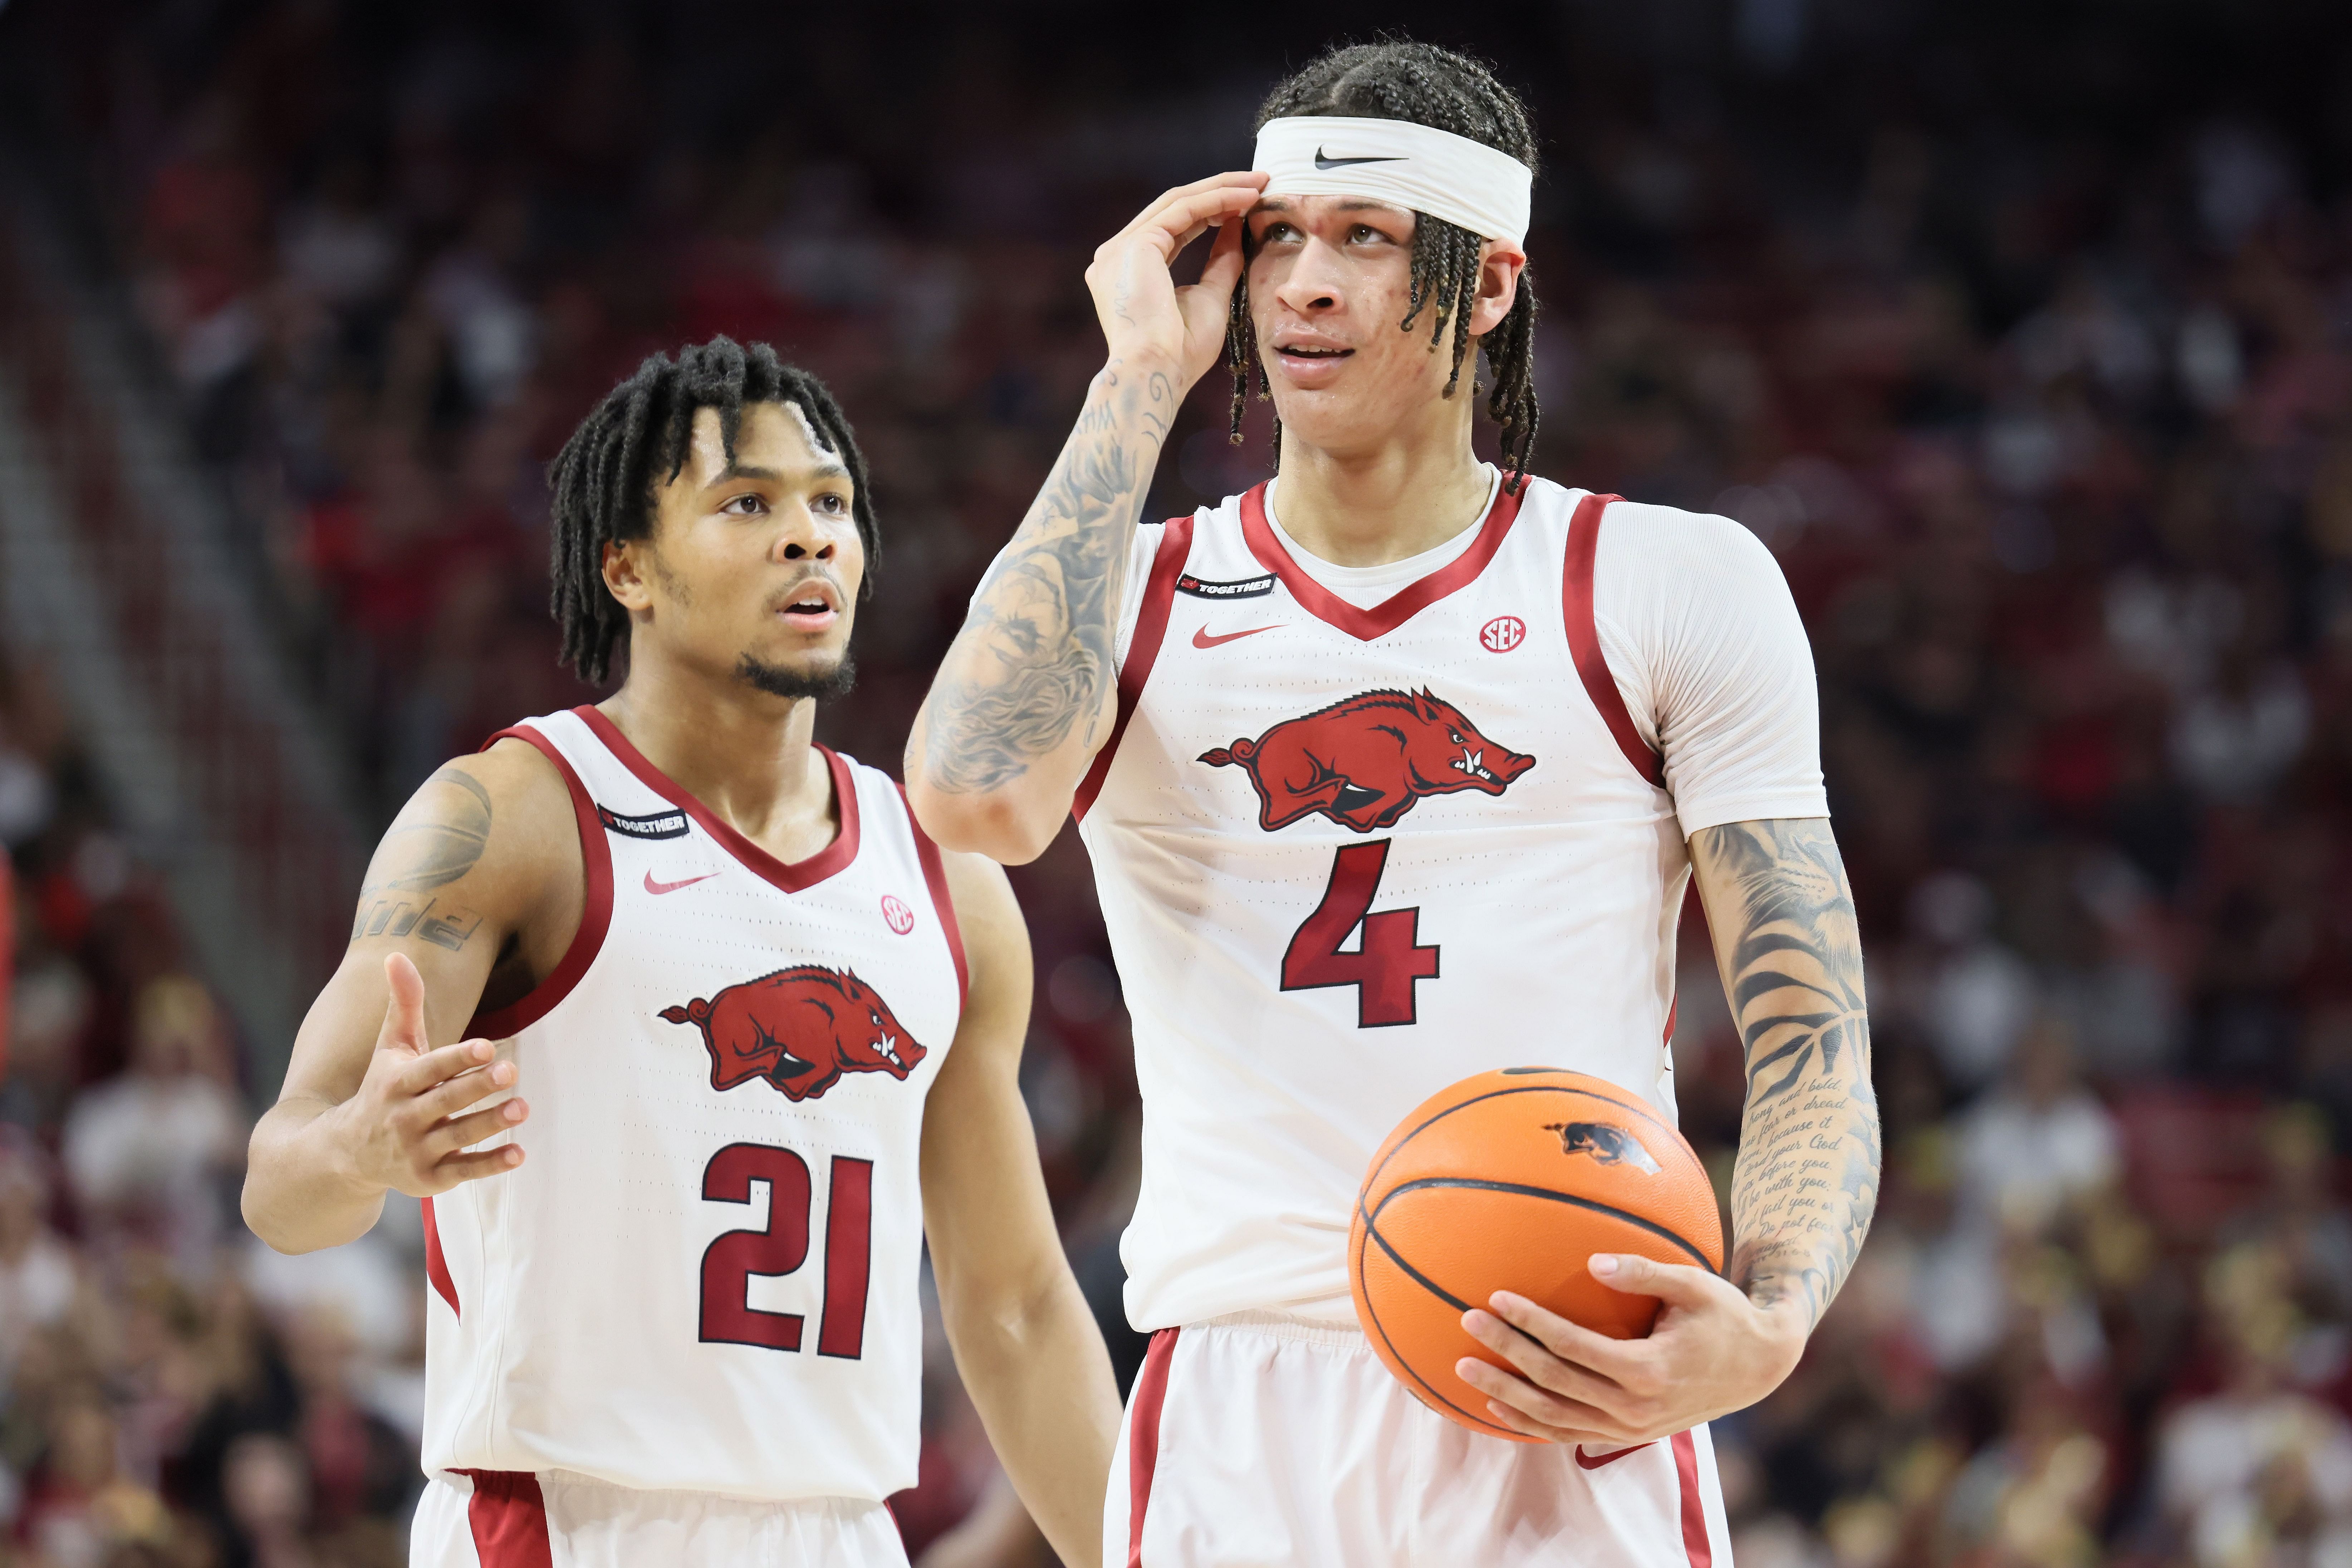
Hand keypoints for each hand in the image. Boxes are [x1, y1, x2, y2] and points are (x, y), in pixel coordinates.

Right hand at [327, 952, 527, 1198]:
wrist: (347, 1153)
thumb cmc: (381, 1088)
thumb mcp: (389, 1047)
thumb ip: (402, 1005)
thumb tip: (396, 955)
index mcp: (396, 1082)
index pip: (430, 1068)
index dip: (456, 1058)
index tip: (486, 1046)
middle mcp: (403, 1117)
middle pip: (446, 1101)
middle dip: (477, 1087)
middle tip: (511, 1071)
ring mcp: (416, 1150)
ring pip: (458, 1136)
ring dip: (490, 1123)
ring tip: (522, 1107)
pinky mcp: (430, 1179)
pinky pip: (464, 1171)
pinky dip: (490, 1164)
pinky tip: (519, 1154)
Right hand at [1083, 171, 1265, 390]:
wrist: (1157, 372)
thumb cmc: (1180, 351)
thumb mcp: (1210, 298)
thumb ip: (1221, 261)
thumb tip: (1236, 226)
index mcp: (1130, 270)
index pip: (1174, 227)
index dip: (1212, 211)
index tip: (1248, 205)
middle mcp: (1118, 255)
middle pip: (1174, 207)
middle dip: (1219, 191)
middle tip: (1259, 182)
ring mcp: (1120, 248)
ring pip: (1178, 202)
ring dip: (1221, 190)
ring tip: (1260, 184)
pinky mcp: (1134, 245)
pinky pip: (1182, 210)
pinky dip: (1216, 201)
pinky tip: (1245, 200)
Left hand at [1455, 1253, 1807, 1445]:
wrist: (1758, 1365)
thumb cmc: (1723, 1314)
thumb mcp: (1694, 1284)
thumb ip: (1644, 1272)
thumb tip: (1592, 1260)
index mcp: (1648, 1369)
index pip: (1574, 1347)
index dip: (1532, 1323)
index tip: (1496, 1297)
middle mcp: (1635, 1408)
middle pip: (1554, 1383)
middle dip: (1506, 1353)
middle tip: (1467, 1321)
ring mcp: (1629, 1428)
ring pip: (1553, 1417)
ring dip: (1506, 1394)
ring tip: (1462, 1370)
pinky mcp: (1627, 1434)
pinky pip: (1568, 1433)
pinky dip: (1530, 1424)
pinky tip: (1498, 1408)